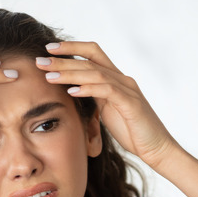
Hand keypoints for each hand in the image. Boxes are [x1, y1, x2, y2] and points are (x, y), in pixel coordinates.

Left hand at [38, 41, 177, 167]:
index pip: (93, 54)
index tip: (49, 50)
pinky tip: (71, 91)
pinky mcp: (131, 104)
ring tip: (49, 76)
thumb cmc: (133, 133)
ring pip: (95, 73)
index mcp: (116, 79)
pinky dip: (88, 89)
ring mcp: (128, 90)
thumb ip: (95, 98)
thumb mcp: (108, 111)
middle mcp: (123, 79)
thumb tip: (73, 90)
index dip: (72, 48)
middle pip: (90, 61)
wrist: (157, 149)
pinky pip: (106, 91)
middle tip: (40, 60)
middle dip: (63, 60)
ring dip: (70, 73)